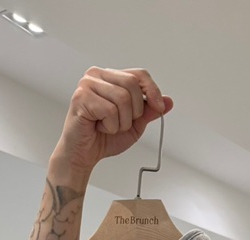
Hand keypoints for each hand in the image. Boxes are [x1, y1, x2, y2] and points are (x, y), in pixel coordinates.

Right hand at [49, 67, 173, 184]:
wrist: (83, 155)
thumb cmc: (104, 138)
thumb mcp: (134, 124)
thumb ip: (149, 111)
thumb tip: (168, 101)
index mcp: (111, 77)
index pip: (139, 74)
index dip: (152, 90)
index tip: (159, 107)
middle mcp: (97, 75)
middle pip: (132, 84)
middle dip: (134, 111)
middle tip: (122, 124)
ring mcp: (87, 84)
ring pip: (122, 98)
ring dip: (121, 122)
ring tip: (109, 127)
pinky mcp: (81, 97)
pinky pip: (109, 110)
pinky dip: (110, 126)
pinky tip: (99, 128)